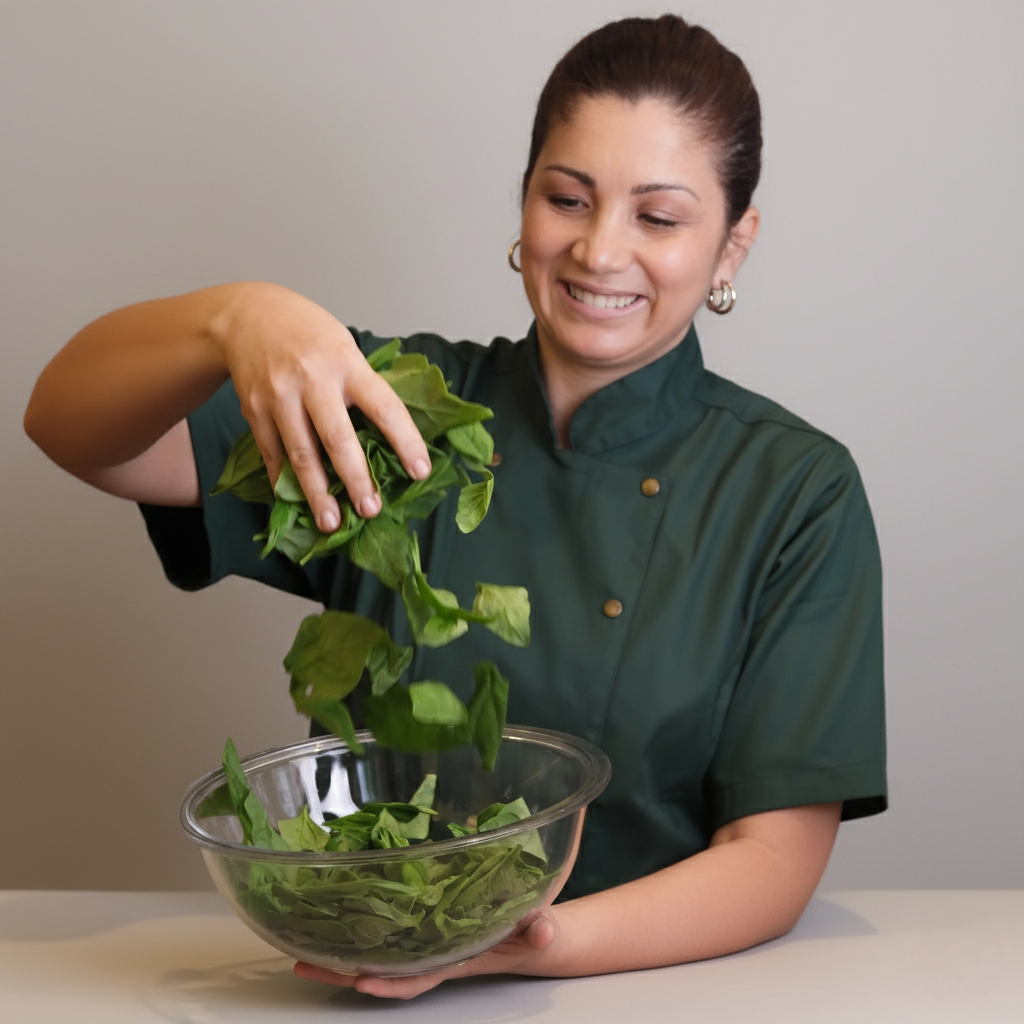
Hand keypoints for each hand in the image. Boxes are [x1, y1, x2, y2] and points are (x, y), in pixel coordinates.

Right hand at [215, 282, 430, 530]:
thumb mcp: (345, 347)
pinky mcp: (254, 410)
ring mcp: (279, 396)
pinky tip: (296, 503)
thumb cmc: (309, 334)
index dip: (405, 442)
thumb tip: (391, 439)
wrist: (247, 313)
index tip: (419, 471)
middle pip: (337, 439)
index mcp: (347, 363)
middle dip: (355, 479)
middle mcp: (312, 380)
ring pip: (300, 454)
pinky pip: (272, 454)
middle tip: (371, 510)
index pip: (384, 407)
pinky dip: (285, 481)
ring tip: (331, 522)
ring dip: (317, 493)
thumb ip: (363, 387)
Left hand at [292, 911, 557, 999]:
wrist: (534, 932)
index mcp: (458, 957)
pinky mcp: (425, 926)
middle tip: (303, 962)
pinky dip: (363, 931)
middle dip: (344, 971)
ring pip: (379, 953)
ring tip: (302, 948)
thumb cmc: (534, 931)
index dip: (391, 981)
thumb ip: (540, 929)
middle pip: (384, 968)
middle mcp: (435, 954)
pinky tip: (337, 923)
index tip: (361, 981)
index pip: (419, 975)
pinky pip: (389, 933)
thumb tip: (543, 928)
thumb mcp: (540, 929)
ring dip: (342, 955)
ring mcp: (427, 942)